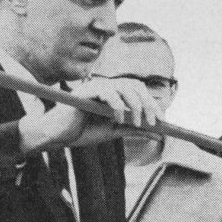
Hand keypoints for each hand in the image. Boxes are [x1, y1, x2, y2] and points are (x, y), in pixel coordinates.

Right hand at [18, 76, 160, 153]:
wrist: (59, 136)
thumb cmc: (83, 131)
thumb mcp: (114, 131)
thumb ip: (134, 129)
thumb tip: (159, 133)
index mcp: (114, 93)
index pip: (138, 90)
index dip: (152, 103)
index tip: (162, 120)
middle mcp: (106, 86)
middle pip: (134, 86)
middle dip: (147, 104)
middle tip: (154, 122)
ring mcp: (96, 87)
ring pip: (124, 87)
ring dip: (135, 105)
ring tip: (138, 123)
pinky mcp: (86, 92)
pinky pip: (107, 92)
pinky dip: (117, 105)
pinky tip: (118, 119)